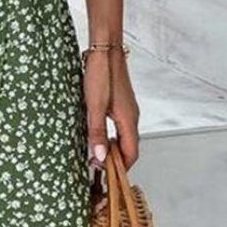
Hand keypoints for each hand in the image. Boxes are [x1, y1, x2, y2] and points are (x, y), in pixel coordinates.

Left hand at [83, 48, 140, 170]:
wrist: (105, 50)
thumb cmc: (100, 75)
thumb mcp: (94, 107)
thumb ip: (96, 133)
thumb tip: (100, 158)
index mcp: (128, 121)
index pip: (130, 154)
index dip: (120, 168)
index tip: (106, 176)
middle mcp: (132, 117)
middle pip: (129, 148)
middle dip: (116, 161)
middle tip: (98, 168)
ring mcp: (128, 110)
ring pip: (124, 137)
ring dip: (113, 149)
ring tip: (96, 155)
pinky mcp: (121, 104)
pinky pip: (120, 127)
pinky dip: (112, 137)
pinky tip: (98, 135)